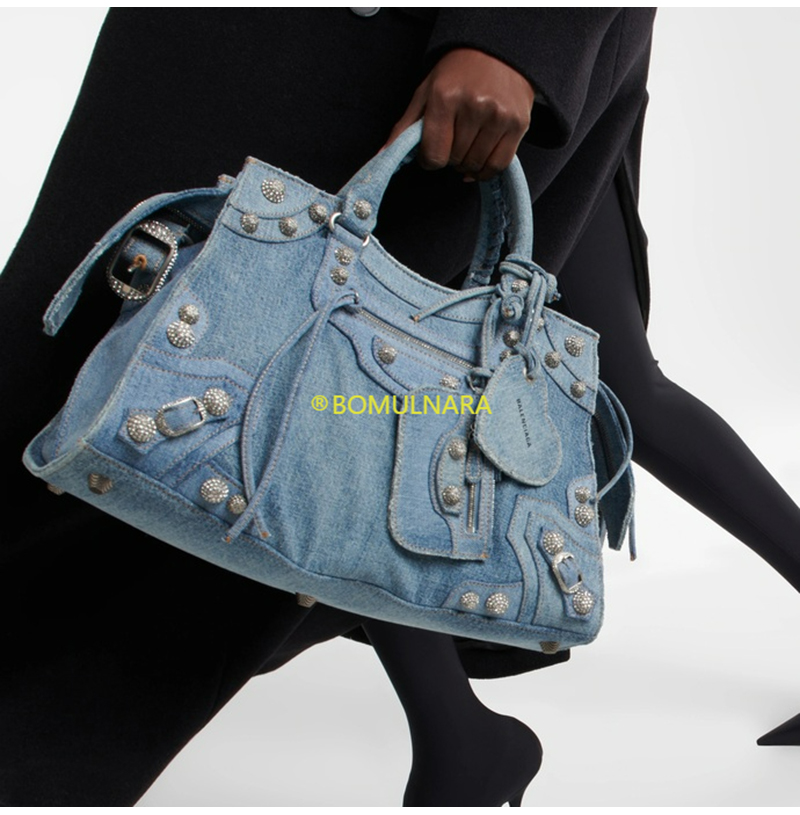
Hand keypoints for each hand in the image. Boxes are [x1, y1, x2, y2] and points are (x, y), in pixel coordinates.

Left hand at [385, 48, 534, 180]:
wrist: (497, 53)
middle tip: (453, 138)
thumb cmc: (457, 75)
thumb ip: (404, 128)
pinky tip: (480, 158)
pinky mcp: (519, 124)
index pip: (434, 155)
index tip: (432, 152)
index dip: (430, 160)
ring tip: (467, 142)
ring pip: (475, 165)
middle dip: (450, 156)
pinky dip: (486, 170)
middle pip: (455, 161)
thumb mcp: (425, 93)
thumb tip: (382, 156)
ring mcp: (498, 116)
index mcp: (445, 97)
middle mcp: (474, 105)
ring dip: (467, 162)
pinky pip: (498, 165)